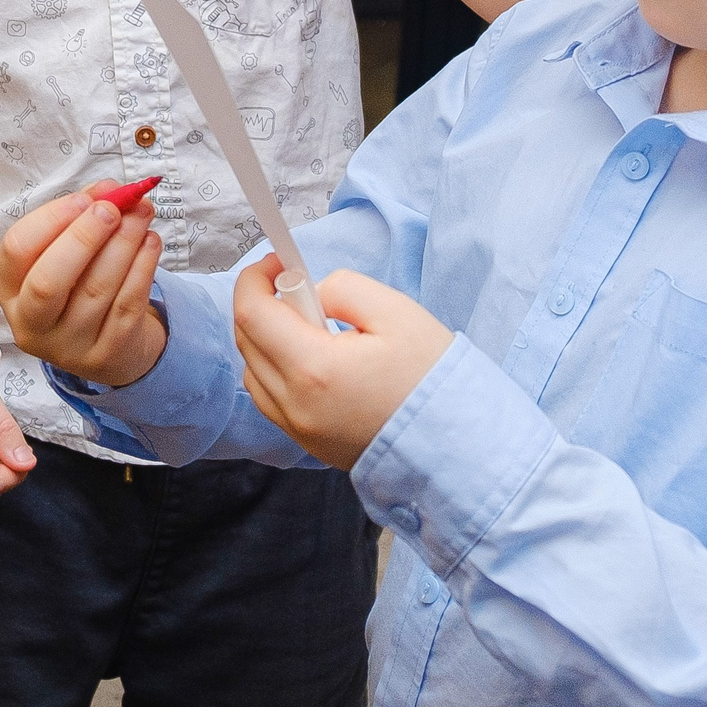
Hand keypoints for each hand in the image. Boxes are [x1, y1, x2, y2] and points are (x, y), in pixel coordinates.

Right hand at [0, 184, 165, 388]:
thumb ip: (82, 214)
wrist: (110, 348)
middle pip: (49, 281)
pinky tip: (150, 242)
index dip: (50, 219)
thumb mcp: (67, 252)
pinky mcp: (107, 355)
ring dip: (123, 243)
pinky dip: (143, 267)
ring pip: (95, 290)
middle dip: (83, 237)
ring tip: (141, 215)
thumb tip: (109, 189)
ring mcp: (69, 346)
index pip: (16, 251)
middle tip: (112, 209)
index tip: (84, 199)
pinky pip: (127, 305)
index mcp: (12, 292)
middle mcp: (32, 324)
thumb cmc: (81, 285)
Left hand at [232, 258, 452, 471]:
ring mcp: (299, 429)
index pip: (252, 313)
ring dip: (267, 339)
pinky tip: (313, 359)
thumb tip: (312, 294)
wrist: (459, 445)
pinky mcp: (308, 443)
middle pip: (247, 341)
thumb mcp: (395, 312)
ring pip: (253, 371)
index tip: (276, 261)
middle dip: (263, 303)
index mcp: (314, 369)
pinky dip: (275, 370)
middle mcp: (295, 405)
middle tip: (300, 287)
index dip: (255, 278)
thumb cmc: (432, 379)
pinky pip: (270, 398)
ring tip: (315, 327)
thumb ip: (343, 289)